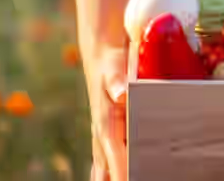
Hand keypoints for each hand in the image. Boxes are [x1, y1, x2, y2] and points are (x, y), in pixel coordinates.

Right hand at [88, 48, 127, 180]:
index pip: (116, 158)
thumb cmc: (111, 63)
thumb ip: (118, 81)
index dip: (122, 174)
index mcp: (106, 125)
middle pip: (108, 171)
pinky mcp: (109, 137)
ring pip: (105, 170)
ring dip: (111, 178)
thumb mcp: (115, 68)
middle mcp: (102, 137)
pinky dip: (114, 174)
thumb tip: (121, 94)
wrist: (101, 55)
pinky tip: (121, 177)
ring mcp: (104, 139)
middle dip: (116, 180)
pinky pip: (109, 164)